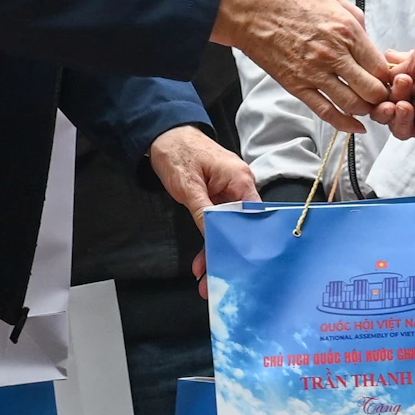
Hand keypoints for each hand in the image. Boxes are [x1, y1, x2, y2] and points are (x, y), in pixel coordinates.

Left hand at [149, 126, 258, 299]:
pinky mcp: (218, 196)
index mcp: (240, 180)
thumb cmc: (177, 151)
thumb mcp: (187, 185)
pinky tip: (202, 259)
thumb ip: (204, 212)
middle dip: (227, 255)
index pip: (251, 217)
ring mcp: (229, 191)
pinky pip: (218, 222)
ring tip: (204, 277)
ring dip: (216, 251)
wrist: (164, 133)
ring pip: (228, 228)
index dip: (245, 244)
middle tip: (215, 281)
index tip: (237, 268)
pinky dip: (210, 239)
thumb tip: (215, 237)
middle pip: (240, 227)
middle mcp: (240, 186)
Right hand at [212, 0, 389, 133]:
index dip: (391, 78)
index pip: (382, 67)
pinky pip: (327, 112)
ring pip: (354, 105)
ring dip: (366, 111)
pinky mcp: (296, 86)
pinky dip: (345, 124)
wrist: (249, 8)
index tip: (390, 81)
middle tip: (383, 98)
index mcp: (347, 31)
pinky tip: (356, 127)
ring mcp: (315, 73)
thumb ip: (356, 21)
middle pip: (373, 91)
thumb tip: (367, 40)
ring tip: (368, 108)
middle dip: (383, 98)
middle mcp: (335, 55)